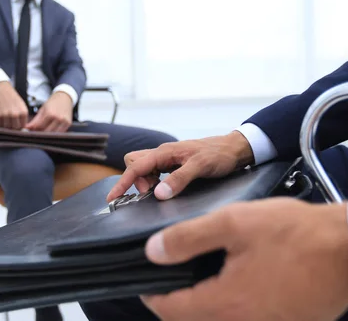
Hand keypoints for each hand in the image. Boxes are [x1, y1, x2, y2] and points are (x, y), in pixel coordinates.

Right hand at [0, 81, 28, 128]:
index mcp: (23, 112)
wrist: (0, 88)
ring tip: (5, 115)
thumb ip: (22, 117)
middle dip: (13, 126)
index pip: (22, 126)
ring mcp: (6, 115)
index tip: (16, 123)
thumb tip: (23, 130)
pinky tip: (0, 114)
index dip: (19, 125)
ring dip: (6, 123)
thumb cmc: (12, 98)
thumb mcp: (21, 105)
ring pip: (7, 127)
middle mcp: (15, 114)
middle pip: (15, 128)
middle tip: (10, 120)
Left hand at [25, 91, 72, 131]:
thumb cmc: (53, 102)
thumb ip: (35, 120)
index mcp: (50, 113)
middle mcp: (58, 118)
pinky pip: (60, 132)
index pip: (39, 126)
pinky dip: (55, 133)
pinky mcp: (68, 123)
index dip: (34, 129)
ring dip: (48, 134)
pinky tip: (52, 130)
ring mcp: (64, 121)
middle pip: (46, 131)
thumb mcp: (43, 109)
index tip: (31, 130)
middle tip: (37, 131)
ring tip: (44, 130)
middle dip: (40, 132)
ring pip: (53, 133)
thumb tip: (28, 128)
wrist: (64, 97)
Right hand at [107, 131, 253, 202]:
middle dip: (135, 180)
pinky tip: (166, 189)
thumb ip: (179, 179)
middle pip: (134, 164)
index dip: (122, 182)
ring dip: (145, 181)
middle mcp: (163, 153)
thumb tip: (158, 193)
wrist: (235, 149)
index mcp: (165, 152)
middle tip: (152, 192)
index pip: (135, 166)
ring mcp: (168, 158)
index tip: (112, 198)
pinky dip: (154, 181)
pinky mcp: (174, 164)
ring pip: (143, 168)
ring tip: (160, 191)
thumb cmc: (219, 154)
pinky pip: (154, 171)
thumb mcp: (201, 167)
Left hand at [141, 198, 347, 320]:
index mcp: (226, 304)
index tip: (144, 282)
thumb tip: (154, 251)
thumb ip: (188, 238)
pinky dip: (230, 310)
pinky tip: (232, 286)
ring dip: (202, 308)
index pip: (171, 311)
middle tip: (168, 282)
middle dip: (175, 306)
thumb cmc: (295, 232)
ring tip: (196, 282)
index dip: (152, 296)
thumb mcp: (234, 223)